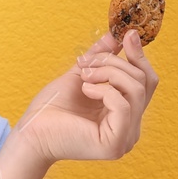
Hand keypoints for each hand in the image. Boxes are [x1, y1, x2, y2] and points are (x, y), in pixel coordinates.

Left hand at [12, 29, 158, 163]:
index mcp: (126, 114)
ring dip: (108, 73)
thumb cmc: (52, 107)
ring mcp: (126, 138)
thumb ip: (102, 57)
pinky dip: (104, 90)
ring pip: (136, 90)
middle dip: (114, 62)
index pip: (146, 81)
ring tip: (84, 77)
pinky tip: (85, 91)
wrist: (31, 131)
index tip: (127, 34)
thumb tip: (120, 34)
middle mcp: (131, 127)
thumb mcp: (81, 74)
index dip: (139, 56)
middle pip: (143, 81)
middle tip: (86, 63)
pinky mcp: (115, 144)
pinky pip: (124, 106)